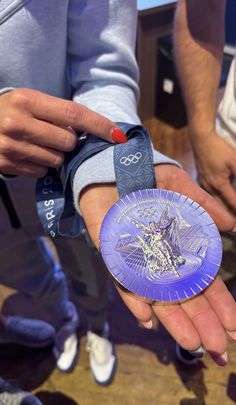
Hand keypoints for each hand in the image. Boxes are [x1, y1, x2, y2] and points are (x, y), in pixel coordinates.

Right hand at [0, 88, 124, 176]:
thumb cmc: (8, 110)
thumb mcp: (28, 101)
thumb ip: (56, 113)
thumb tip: (93, 129)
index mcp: (27, 100)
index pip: (74, 114)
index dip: (99, 125)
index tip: (118, 135)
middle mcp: (18, 123)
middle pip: (68, 142)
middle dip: (68, 141)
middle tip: (53, 134)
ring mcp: (11, 146)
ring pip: (56, 160)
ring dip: (54, 154)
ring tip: (36, 143)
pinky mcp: (7, 164)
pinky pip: (41, 171)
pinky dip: (40, 165)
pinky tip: (27, 154)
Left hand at [80, 164, 235, 365]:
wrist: (111, 167)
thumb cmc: (147, 177)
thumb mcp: (180, 188)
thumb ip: (203, 206)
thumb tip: (232, 226)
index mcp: (178, 248)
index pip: (203, 282)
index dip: (219, 304)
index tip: (233, 327)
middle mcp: (159, 260)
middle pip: (183, 297)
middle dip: (201, 322)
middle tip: (218, 349)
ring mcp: (136, 261)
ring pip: (157, 298)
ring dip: (173, 321)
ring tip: (192, 343)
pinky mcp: (113, 254)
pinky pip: (123, 281)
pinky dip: (134, 300)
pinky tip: (148, 320)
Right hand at [190, 130, 235, 214]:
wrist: (200, 140)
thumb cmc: (218, 148)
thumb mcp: (235, 160)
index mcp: (219, 183)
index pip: (233, 203)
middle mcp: (210, 187)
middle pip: (222, 209)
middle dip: (231, 220)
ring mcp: (204, 185)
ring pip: (214, 205)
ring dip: (222, 214)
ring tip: (231, 225)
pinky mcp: (202, 182)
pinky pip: (209, 198)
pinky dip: (216, 206)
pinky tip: (219, 209)